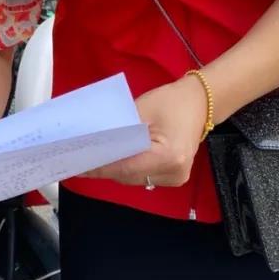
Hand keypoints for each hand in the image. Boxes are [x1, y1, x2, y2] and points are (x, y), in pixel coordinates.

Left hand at [82, 75, 207, 186]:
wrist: (200, 102)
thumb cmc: (171, 101)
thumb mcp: (140, 111)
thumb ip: (119, 131)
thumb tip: (94, 143)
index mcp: (168, 156)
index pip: (125, 167)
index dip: (100, 166)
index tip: (78, 163)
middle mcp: (174, 173)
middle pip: (128, 175)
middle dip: (104, 167)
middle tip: (79, 159)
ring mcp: (176, 178)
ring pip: (134, 178)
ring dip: (114, 169)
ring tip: (91, 159)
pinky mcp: (174, 176)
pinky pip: (143, 175)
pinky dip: (128, 168)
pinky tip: (112, 158)